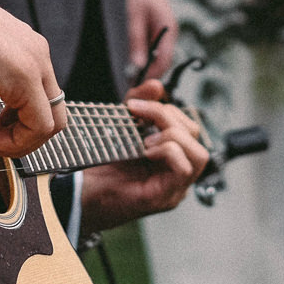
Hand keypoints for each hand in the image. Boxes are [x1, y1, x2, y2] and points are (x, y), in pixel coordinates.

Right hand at [0, 0, 65, 157]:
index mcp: (21, 49)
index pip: (38, 101)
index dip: (12, 129)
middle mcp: (34, 53)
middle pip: (51, 114)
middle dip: (18, 139)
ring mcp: (34, 61)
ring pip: (52, 123)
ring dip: (16, 144)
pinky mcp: (24, 73)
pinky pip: (39, 126)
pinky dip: (13, 143)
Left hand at [78, 80, 208, 233]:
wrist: (83, 194)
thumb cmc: (104, 167)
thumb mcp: (123, 128)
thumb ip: (139, 106)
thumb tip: (157, 86)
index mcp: (173, 154)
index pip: (187, 124)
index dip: (166, 109)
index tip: (135, 105)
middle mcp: (180, 172)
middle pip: (195, 135)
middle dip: (167, 117)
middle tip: (137, 114)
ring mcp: (176, 188)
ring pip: (199, 154)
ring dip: (172, 136)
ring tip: (145, 139)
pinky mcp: (165, 197)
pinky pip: (183, 169)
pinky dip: (167, 152)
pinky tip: (146, 151)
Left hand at [125, 0, 176, 82]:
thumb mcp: (133, 18)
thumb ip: (136, 41)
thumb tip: (138, 65)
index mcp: (168, 29)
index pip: (165, 59)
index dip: (152, 74)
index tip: (138, 83)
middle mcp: (170, 34)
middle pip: (164, 62)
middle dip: (149, 73)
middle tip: (131, 83)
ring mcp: (166, 35)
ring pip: (160, 59)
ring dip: (147, 67)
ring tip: (131, 75)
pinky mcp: (160, 35)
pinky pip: (156, 52)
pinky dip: (147, 59)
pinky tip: (135, 62)